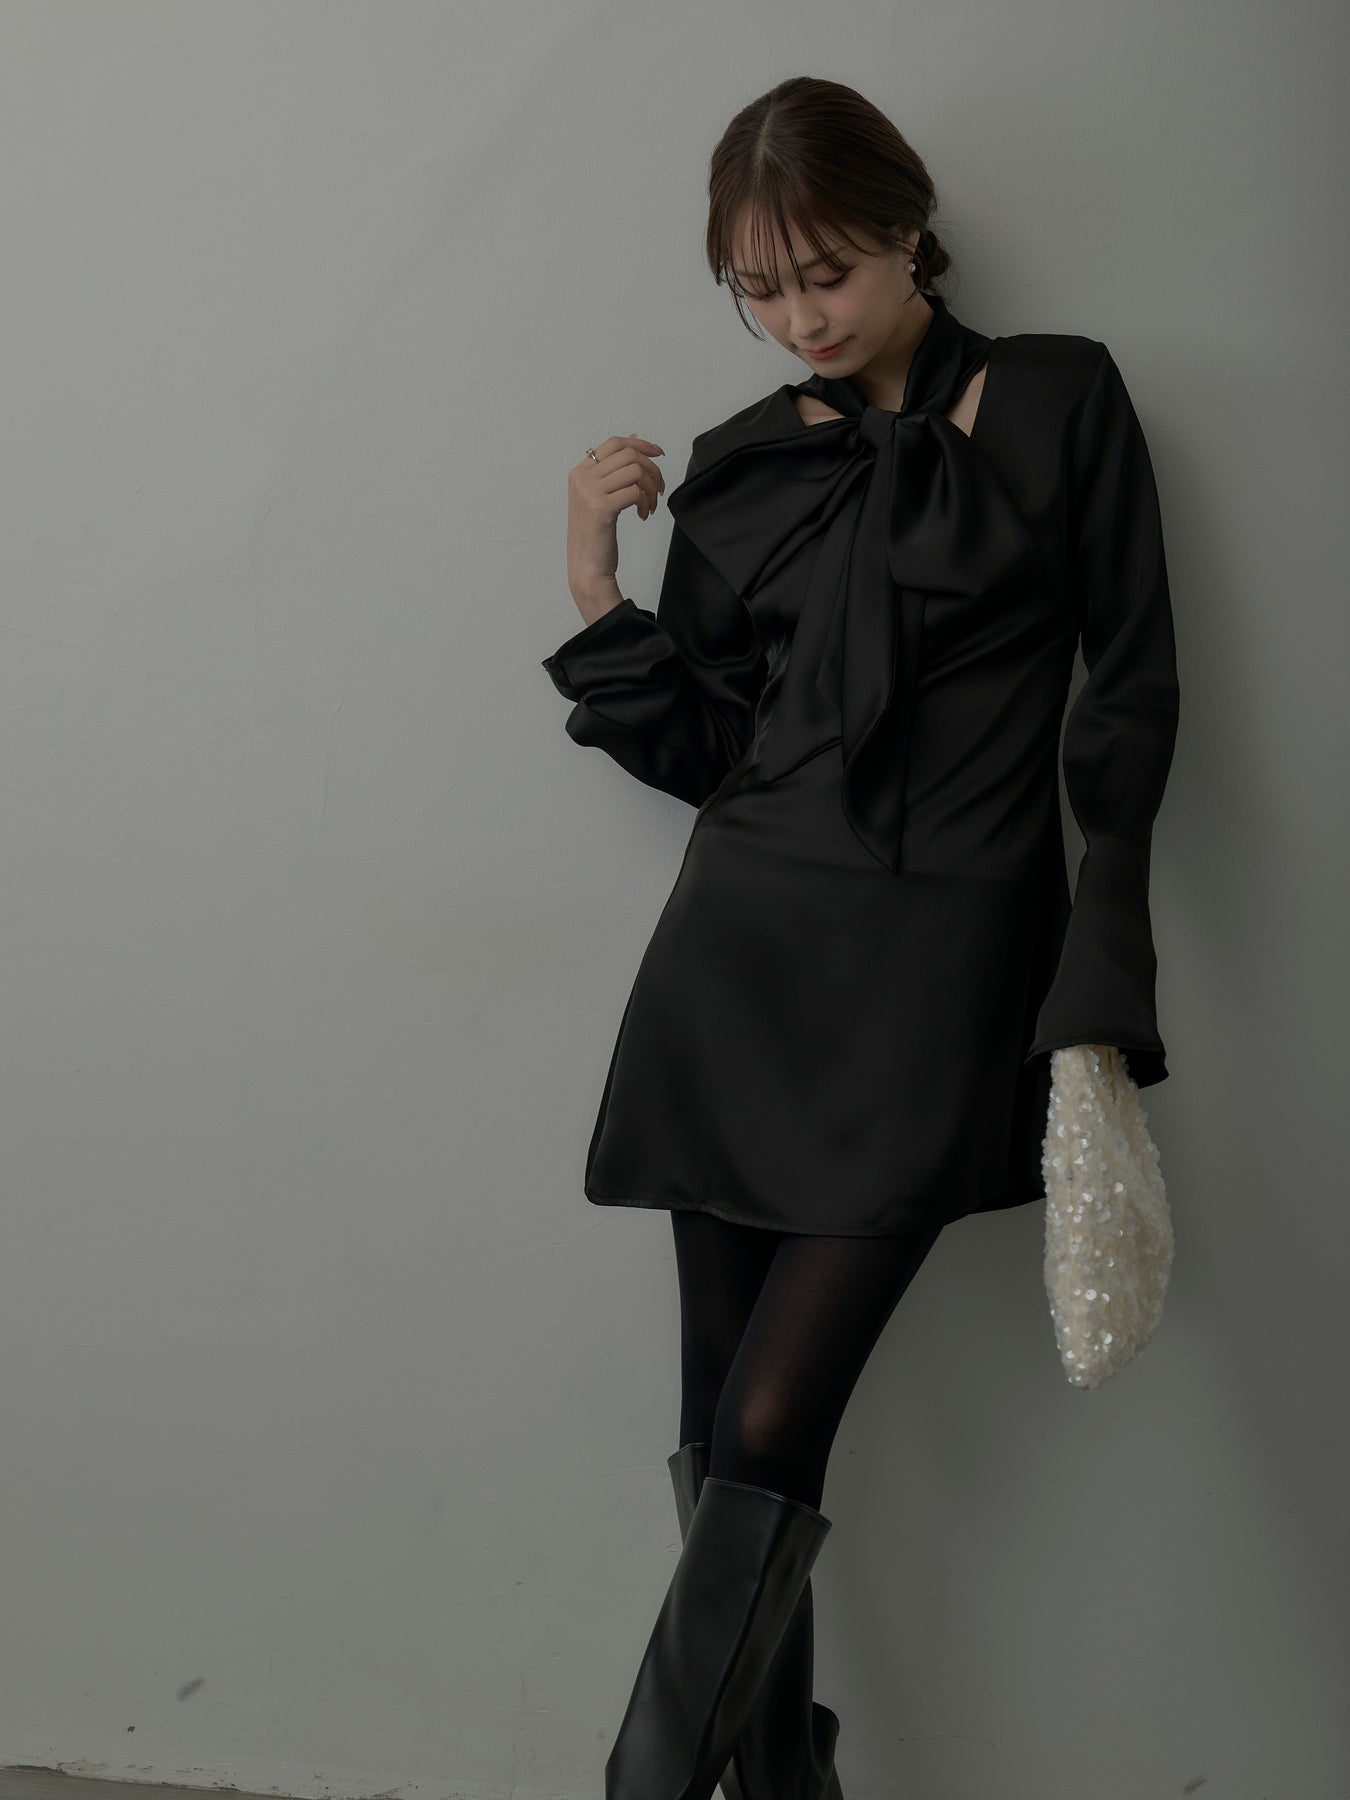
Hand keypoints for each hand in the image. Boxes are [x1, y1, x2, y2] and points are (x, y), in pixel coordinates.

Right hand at [566, 434, 665, 612]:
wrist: (586, 567)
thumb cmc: (595, 534)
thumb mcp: (599, 496)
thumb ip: (613, 470)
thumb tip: (635, 439)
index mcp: (580, 472)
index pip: (615, 443)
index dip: (641, 444)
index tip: (658, 454)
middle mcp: (582, 478)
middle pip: (629, 455)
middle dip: (652, 469)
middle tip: (659, 489)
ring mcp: (590, 492)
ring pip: (635, 471)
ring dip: (651, 488)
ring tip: (650, 506)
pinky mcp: (601, 508)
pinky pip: (635, 491)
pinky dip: (645, 502)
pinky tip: (642, 515)